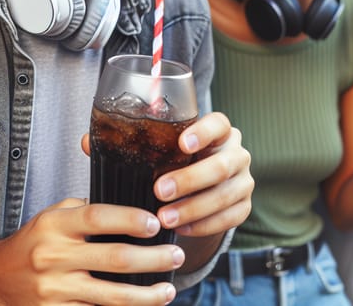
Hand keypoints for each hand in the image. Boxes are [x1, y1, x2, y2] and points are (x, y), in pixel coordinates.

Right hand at [0, 198, 182, 304]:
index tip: (155, 223)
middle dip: (152, 258)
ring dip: (146, 295)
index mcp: (55, 224)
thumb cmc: (32, 242)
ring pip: (111, 296)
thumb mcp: (52, 215)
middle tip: (177, 255)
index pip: (97, 216)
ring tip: (168, 289)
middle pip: (113, 258)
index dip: (129, 219)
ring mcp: (55, 290)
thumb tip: (127, 209)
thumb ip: (83, 211)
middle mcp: (54, 256)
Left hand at [153, 112, 252, 238]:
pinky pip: (228, 219)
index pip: (218, 124)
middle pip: (220, 166)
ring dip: (192, 209)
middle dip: (189, 180)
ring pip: (224, 196)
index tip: (181, 144)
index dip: (202, 133)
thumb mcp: (173, 146)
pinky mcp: (245, 206)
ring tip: (164, 217)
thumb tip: (107, 146)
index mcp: (221, 131)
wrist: (203, 184)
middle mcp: (237, 153)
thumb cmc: (181, 159)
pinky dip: (203, 226)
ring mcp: (244, 180)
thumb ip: (154, 142)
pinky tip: (180, 228)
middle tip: (160, 191)